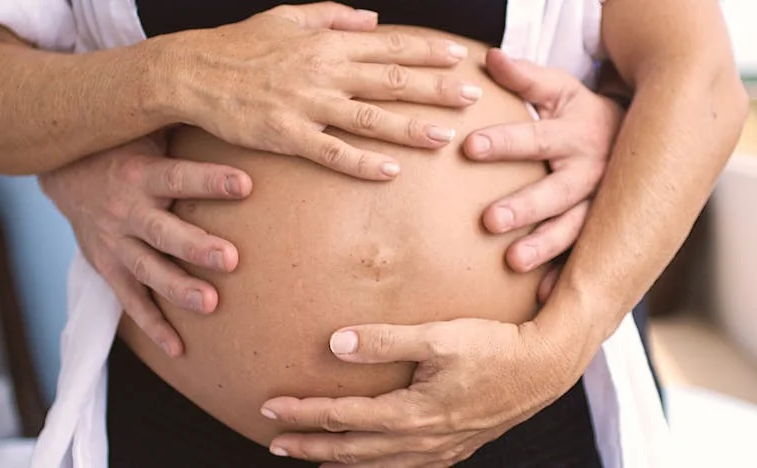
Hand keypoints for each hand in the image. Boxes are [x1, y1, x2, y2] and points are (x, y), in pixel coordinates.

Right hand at [40, 133, 250, 356]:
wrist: (63, 173)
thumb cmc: (124, 147)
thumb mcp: (146, 128)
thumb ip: (183, 125)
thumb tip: (237, 110)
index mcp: (140, 174)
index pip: (178, 177)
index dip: (210, 180)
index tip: (246, 184)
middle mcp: (126, 211)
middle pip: (163, 232)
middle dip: (196, 247)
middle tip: (231, 259)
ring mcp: (114, 244)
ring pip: (147, 271)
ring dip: (178, 289)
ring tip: (211, 304)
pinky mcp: (108, 268)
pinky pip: (130, 302)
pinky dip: (153, 326)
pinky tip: (179, 349)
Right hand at [164, 2, 480, 179]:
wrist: (192, 72)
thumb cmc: (239, 46)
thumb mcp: (287, 16)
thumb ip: (334, 16)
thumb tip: (373, 19)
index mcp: (326, 43)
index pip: (389, 46)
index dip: (426, 51)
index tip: (459, 56)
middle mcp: (323, 71)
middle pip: (390, 81)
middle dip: (435, 88)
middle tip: (471, 96)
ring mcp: (307, 105)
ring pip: (369, 117)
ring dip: (410, 126)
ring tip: (445, 136)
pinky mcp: (287, 135)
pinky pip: (332, 152)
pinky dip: (362, 162)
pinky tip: (391, 171)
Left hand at [260, 319, 576, 466]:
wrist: (543, 369)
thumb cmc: (494, 348)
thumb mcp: (440, 336)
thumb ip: (386, 340)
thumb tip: (336, 344)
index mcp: (413, 413)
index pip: (343, 417)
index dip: (304, 414)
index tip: (270, 408)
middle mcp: (422, 440)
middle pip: (351, 450)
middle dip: (309, 445)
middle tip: (274, 441)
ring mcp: (439, 450)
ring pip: (376, 465)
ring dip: (338, 462)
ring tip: (310, 461)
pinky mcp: (454, 448)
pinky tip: (368, 465)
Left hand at [463, 49, 624, 299]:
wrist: (642, 139)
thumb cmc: (584, 114)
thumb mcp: (561, 90)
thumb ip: (526, 77)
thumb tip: (490, 58)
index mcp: (575, 135)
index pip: (534, 138)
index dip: (504, 142)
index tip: (469, 146)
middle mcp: (590, 173)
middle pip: (556, 191)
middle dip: (525, 206)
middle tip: (488, 220)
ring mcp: (599, 206)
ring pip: (574, 229)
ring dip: (545, 247)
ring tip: (513, 262)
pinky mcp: (603, 231)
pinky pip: (588, 256)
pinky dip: (569, 276)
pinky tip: (545, 295)